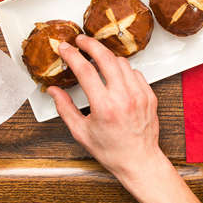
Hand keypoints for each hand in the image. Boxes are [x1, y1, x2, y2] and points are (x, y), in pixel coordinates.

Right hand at [47, 35, 167, 183]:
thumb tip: (53, 91)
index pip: (85, 70)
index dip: (72, 55)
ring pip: (122, 62)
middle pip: (106, 58)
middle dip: (90, 44)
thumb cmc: (111, 151)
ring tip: (97, 58)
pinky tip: (115, 75)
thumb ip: (65, 108)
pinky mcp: (149, 95)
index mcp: (104, 107)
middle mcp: (124, 97)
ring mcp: (139, 95)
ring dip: (107, 57)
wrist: (139, 161)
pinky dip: (123, 69)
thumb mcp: (81, 132)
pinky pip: (135, 72)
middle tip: (81, 41)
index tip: (65, 48)